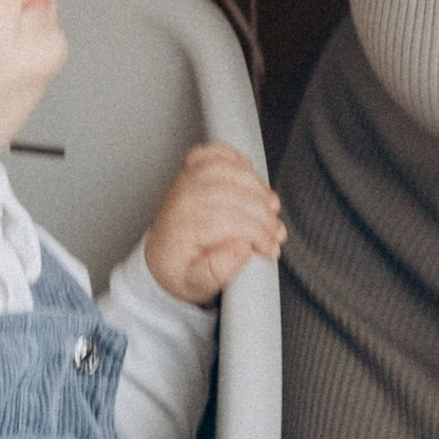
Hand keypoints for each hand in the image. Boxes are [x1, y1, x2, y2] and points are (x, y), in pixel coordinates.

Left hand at [141, 142, 284, 306]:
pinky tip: (250, 174)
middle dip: (264, 214)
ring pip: (229, 170)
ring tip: (271, 208)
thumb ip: (218, 271)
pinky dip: (235, 158)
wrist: (161, 261)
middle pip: (234, 193)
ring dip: (257, 187)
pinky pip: (214, 153)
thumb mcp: (197, 285)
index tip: (271, 249)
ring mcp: (186, 181)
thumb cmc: (180, 273)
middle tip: (277, 233)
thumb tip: (242, 248)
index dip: (259, 232)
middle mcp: (183, 198)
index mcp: (184, 226)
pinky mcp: (190, 172)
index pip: (230, 219)